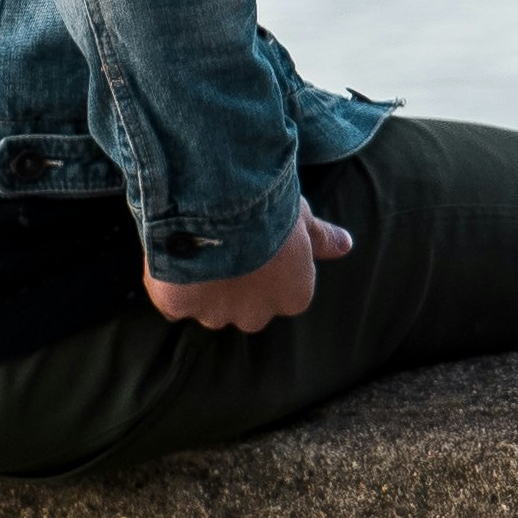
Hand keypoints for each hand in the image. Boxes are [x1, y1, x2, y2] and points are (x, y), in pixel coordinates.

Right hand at [146, 211, 352, 333]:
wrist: (220, 202)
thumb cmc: (270, 209)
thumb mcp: (303, 218)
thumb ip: (322, 238)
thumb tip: (345, 245)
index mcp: (294, 297)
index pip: (284, 293)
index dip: (269, 267)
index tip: (259, 244)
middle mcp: (258, 315)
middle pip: (247, 309)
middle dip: (238, 285)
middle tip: (228, 247)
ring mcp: (216, 314)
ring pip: (210, 309)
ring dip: (204, 287)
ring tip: (200, 248)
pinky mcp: (178, 307)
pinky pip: (174, 305)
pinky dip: (171, 287)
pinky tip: (175, 260)